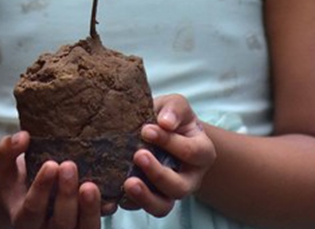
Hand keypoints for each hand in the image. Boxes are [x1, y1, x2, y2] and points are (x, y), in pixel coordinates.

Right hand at [0, 131, 105, 228]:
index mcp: (23, 218)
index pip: (32, 210)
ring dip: (90, 210)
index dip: (41, 189)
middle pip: (59, 223)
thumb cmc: (16, 178)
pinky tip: (111, 199)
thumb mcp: (1, 164)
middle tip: (70, 166)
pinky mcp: (87, 225)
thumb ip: (5, 151)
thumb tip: (22, 137)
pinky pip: (96, 225)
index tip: (51, 164)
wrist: (30, 192)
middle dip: (67, 197)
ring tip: (91, 186)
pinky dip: (104, 212)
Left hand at [120, 94, 216, 216]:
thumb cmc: (170, 117)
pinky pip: (139, 207)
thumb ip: (174, 109)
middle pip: (180, 187)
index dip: (169, 142)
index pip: (191, 152)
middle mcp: (189, 179)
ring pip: (162, 206)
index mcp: (202, 153)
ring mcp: (168, 193)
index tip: (146, 130)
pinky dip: (127, 202)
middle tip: (138, 156)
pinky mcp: (148, 199)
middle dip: (159, 174)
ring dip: (145, 197)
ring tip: (128, 183)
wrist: (156, 131)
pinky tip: (113, 192)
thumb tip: (165, 122)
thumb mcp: (175, 106)